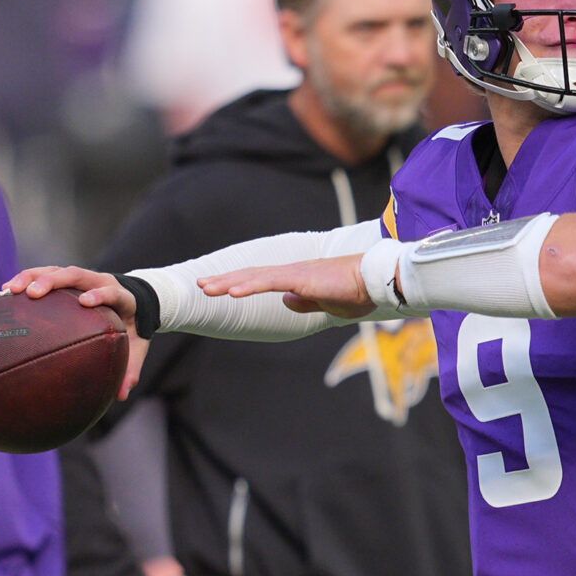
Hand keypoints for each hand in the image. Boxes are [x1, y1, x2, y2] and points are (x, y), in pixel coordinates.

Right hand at [2, 266, 148, 397]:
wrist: (134, 303)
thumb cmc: (133, 329)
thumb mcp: (137, 349)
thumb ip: (131, 370)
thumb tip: (121, 396)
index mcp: (123, 297)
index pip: (112, 292)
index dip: (100, 294)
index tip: (84, 302)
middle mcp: (100, 281)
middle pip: (77, 274)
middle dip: (53, 281)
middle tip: (33, 293)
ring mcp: (82, 278)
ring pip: (56, 270)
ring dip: (32, 277)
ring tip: (10, 289)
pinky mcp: (67, 278)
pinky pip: (44, 273)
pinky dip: (26, 279)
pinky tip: (5, 291)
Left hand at [200, 255, 373, 319]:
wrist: (376, 281)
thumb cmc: (357, 292)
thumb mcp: (326, 303)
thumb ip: (305, 302)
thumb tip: (285, 301)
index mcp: (297, 278)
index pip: (261, 279)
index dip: (238, 282)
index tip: (217, 286)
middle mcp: (292, 272)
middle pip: (251, 275)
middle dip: (224, 280)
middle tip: (200, 283)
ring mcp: (295, 274)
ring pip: (255, 277)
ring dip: (228, 282)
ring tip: (206, 288)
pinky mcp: (302, 279)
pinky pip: (270, 282)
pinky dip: (248, 286)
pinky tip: (231, 291)